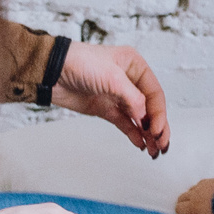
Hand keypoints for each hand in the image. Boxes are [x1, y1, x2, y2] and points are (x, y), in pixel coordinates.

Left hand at [51, 41, 171, 156]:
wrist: (51, 71)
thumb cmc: (80, 63)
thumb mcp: (113, 78)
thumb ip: (133, 99)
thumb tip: (145, 119)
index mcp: (135, 66)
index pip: (155, 94)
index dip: (159, 114)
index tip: (158, 131)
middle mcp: (129, 81)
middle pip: (150, 107)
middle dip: (157, 127)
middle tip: (161, 144)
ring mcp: (117, 95)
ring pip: (138, 118)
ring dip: (147, 133)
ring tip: (153, 150)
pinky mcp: (105, 108)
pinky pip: (124, 123)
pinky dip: (133, 133)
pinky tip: (140, 144)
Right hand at [174, 177, 213, 213]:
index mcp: (193, 206)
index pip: (179, 208)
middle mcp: (195, 194)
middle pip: (181, 197)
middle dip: (184, 204)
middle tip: (192, 210)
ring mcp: (202, 186)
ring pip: (190, 190)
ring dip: (192, 196)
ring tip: (201, 202)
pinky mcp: (210, 181)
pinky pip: (200, 184)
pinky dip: (201, 189)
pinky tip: (208, 194)